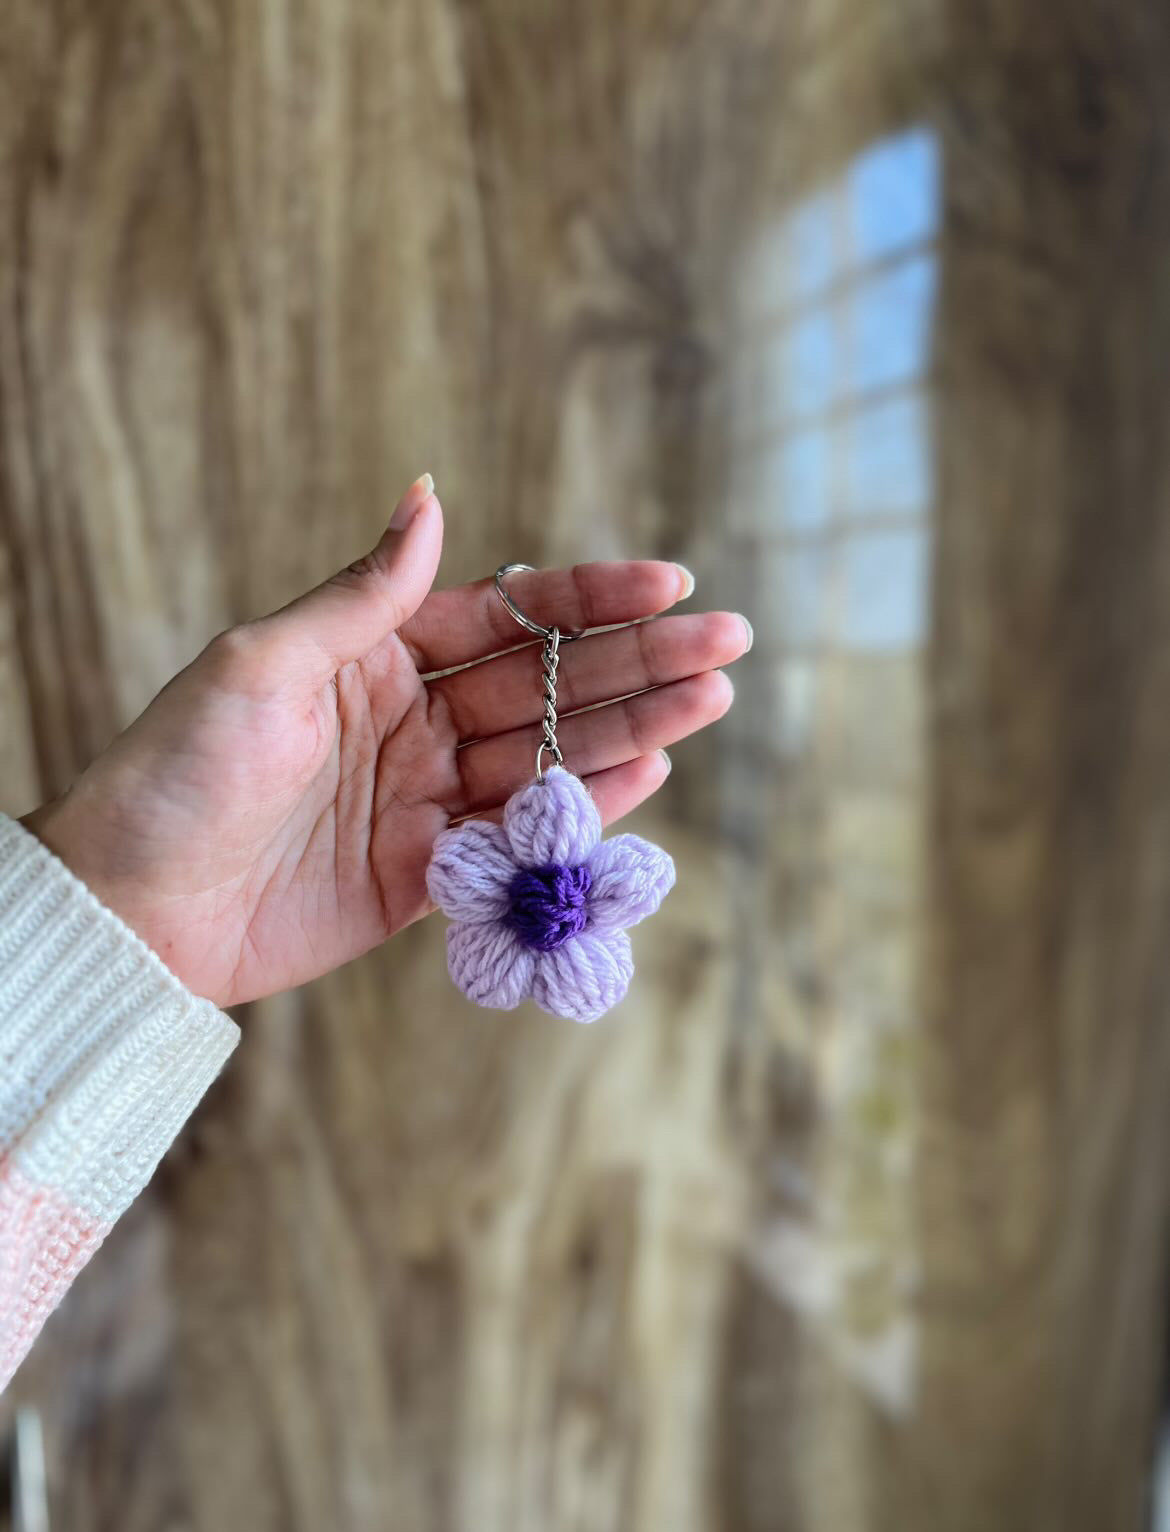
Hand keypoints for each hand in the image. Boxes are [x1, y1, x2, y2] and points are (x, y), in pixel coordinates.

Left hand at [22, 476, 748, 1005]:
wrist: (132, 910)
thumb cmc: (177, 773)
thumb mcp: (261, 666)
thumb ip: (362, 596)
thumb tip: (428, 495)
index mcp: (377, 654)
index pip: (507, 615)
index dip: (590, 597)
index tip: (669, 580)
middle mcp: (414, 719)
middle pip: (549, 682)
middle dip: (640, 660)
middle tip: (728, 642)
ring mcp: (426, 797)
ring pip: (549, 754)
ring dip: (633, 729)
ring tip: (712, 700)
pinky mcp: (429, 873)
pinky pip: (521, 833)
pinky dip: (583, 807)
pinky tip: (648, 774)